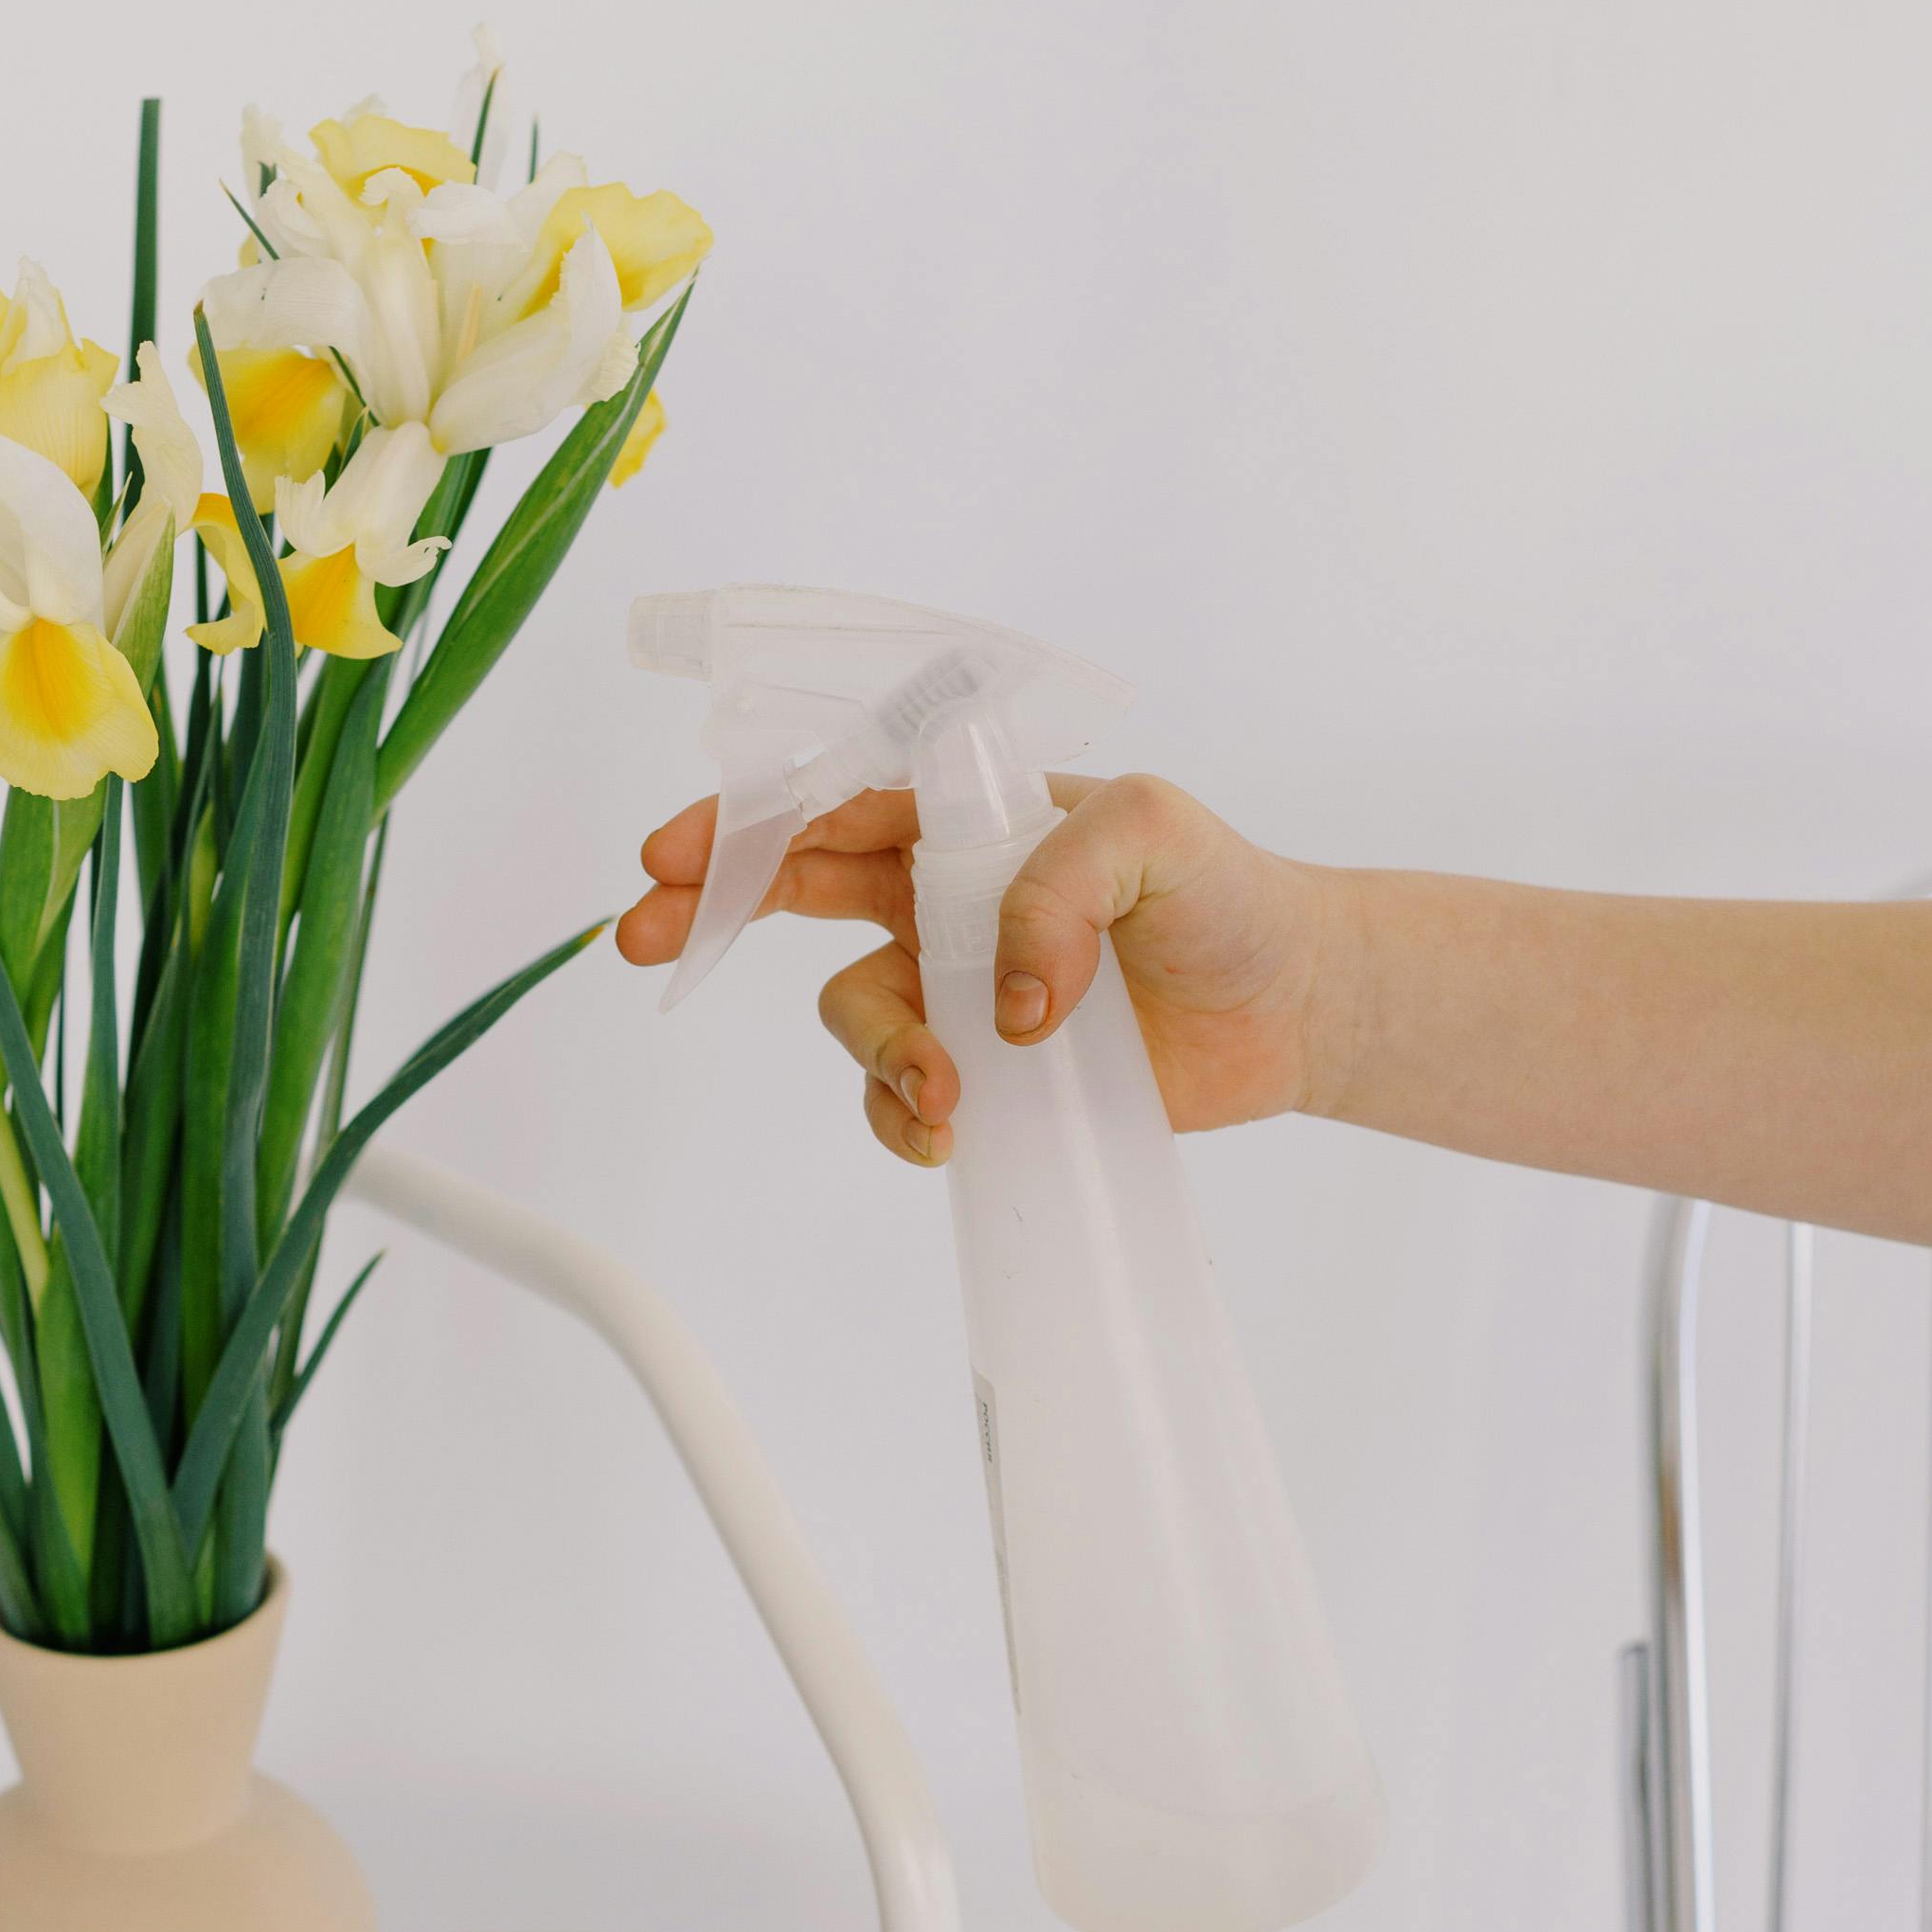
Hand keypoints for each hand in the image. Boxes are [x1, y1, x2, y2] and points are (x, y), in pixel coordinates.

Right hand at [614, 774, 1340, 1167]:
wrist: (1290, 1003)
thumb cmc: (1225, 893)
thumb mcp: (1153, 830)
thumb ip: (1062, 880)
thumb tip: (1004, 996)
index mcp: (966, 815)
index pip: (833, 800)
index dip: (744, 823)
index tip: (674, 855)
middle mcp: (939, 894)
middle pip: (791, 892)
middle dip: (707, 909)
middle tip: (641, 935)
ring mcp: (953, 986)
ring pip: (853, 1014)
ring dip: (876, 1054)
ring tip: (941, 1094)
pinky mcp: (980, 1070)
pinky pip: (899, 1097)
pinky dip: (904, 1118)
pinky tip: (951, 1131)